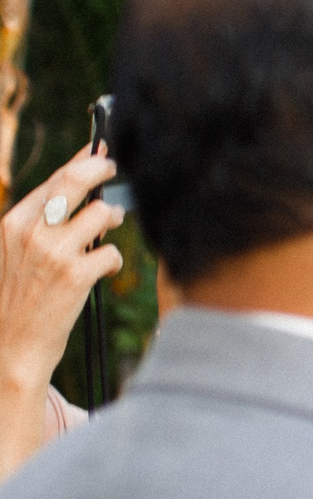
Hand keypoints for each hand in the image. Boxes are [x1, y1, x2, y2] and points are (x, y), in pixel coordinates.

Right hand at [1, 147, 122, 393]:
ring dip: (113, 219)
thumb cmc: (18, 299)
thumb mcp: (16, 253)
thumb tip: (80, 189)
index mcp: (12, 223)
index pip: (55, 179)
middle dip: (103, 169)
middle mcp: (30, 232)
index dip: (83, 161)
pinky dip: (112, 260)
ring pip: (103, 214)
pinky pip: (111, 253)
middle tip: (117, 169)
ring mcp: (53, 253)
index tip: (102, 152)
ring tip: (110, 227)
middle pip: (77, 180)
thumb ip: (42, 224)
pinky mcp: (75, 276)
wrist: (10, 346)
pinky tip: (103, 270)